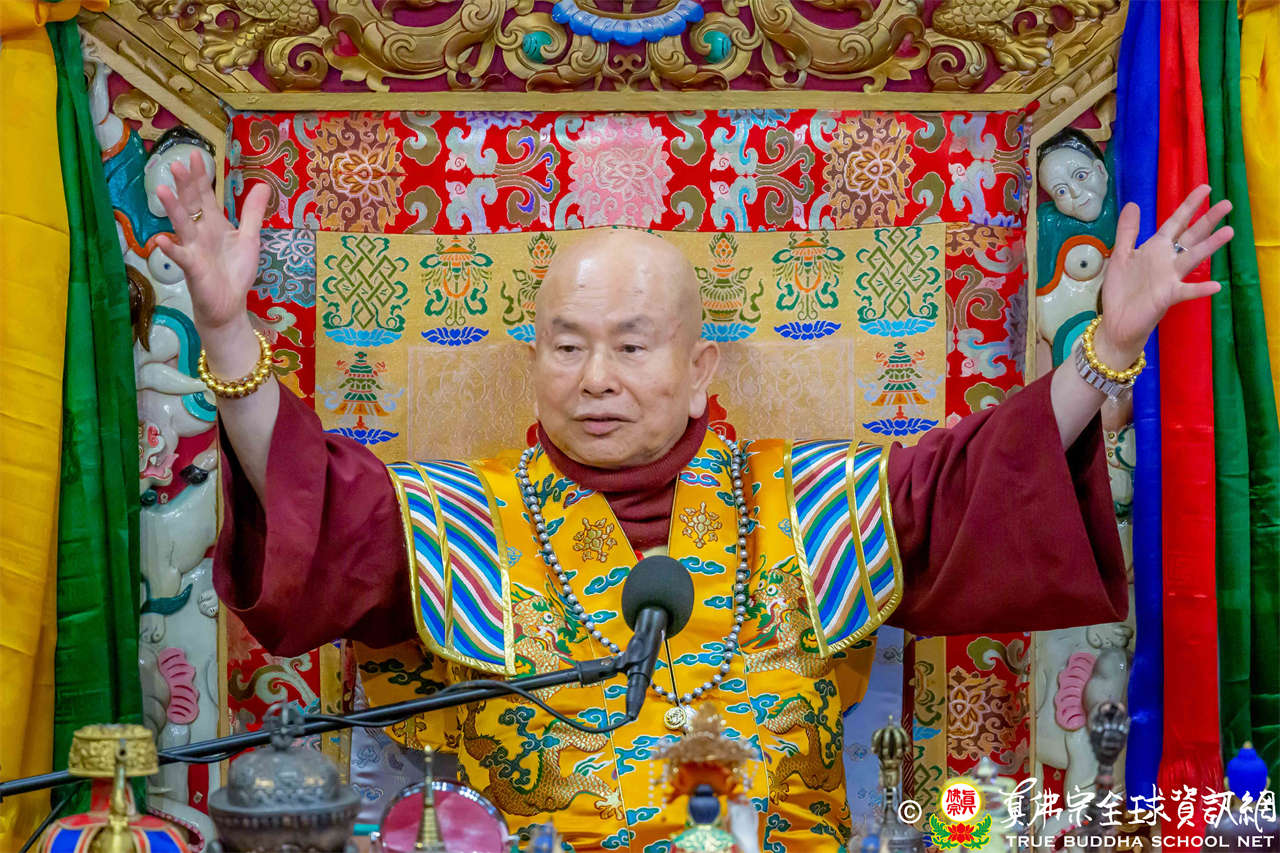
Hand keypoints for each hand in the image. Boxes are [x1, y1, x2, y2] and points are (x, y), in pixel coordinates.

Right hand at [153, 152, 269, 336]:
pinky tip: (161, 239)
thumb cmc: (235, 271)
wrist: (229, 304)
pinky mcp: (193, 268)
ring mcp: (193, 249)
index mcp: (213, 223)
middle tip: (175, 164)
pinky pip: (180, 256)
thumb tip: (262, 184)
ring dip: (171, 208)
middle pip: (190, 204)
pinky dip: (171, 248)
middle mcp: (200, 232)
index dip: (200, 176)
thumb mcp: (249, 239)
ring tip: (161, 190)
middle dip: (184, 185)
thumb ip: (252, 213)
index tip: (196, 154)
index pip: (205, 195)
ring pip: (181, 225)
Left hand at [1096, 185, 1232, 364]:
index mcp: (1155, 248)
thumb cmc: (1121, 290)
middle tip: (1227, 204)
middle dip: (1207, 220)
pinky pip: (1186, 291)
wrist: (1117, 321)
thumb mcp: (1121, 255)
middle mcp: (1166, 260)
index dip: (1189, 206)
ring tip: (1229, 232)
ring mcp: (1169, 278)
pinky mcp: (1167, 296)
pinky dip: (1200, 289)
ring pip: (1192, 258)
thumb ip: (1128, 231)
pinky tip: (1216, 285)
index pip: (1175, 223)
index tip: (1205, 188)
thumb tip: (1133, 204)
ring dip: (1209, 246)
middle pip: (1190, 236)